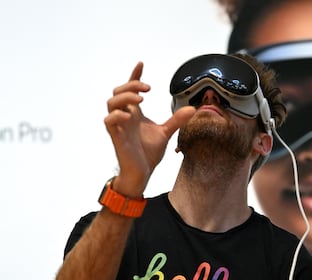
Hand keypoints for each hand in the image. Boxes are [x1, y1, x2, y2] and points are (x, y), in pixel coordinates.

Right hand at [104, 61, 194, 196]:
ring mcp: (119, 126)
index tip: (141, 64)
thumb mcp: (165, 133)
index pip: (131, 90)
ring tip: (141, 100)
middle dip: (131, 84)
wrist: (142, 172)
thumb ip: (176, 120)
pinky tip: (129, 115)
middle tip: (148, 88)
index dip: (134, 76)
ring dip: (125, 96)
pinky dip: (117, 114)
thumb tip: (192, 109)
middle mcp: (126, 117)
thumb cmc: (148, 153)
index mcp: (135, 114)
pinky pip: (108, 121)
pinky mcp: (116, 136)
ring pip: (111, 102)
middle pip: (119, 92)